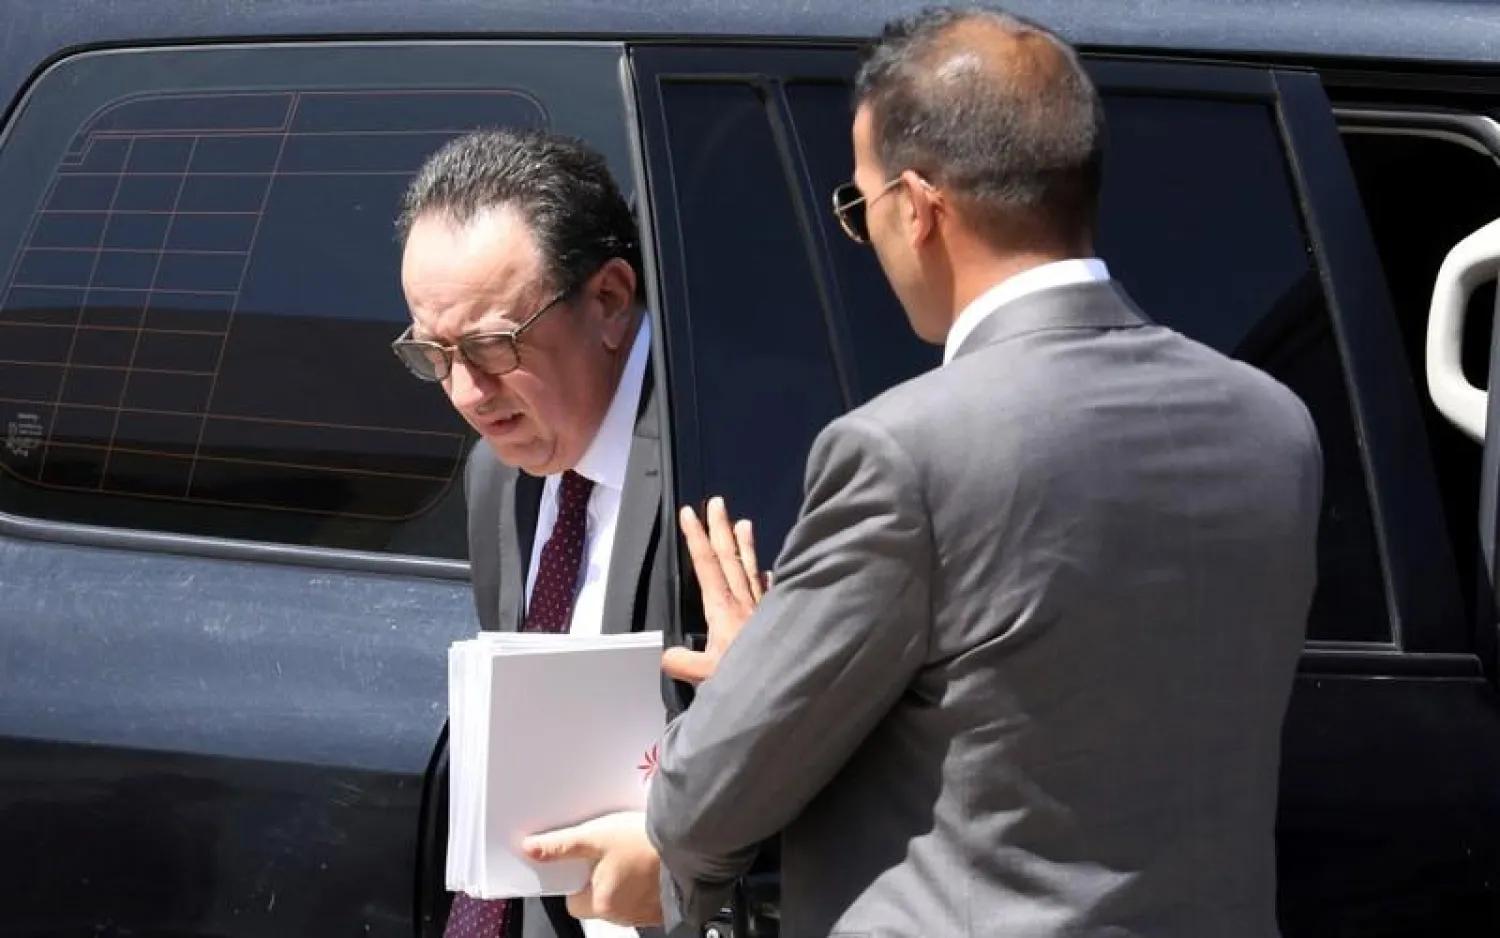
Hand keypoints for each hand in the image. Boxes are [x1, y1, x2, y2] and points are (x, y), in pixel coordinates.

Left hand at [522, 812, 663, 925]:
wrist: (688, 843)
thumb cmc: (646, 843)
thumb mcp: (596, 836)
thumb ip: (562, 845)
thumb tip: (532, 849)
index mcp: (601, 902)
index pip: (573, 901)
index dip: (575, 880)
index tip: (583, 862)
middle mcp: (621, 915)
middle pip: (597, 900)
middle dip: (600, 879)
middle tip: (610, 853)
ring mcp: (644, 913)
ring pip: (621, 899)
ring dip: (622, 881)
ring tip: (631, 854)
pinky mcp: (662, 907)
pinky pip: (644, 900)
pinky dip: (643, 886)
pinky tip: (647, 864)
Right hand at [662, 496, 767, 684]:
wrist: (788, 690)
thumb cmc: (747, 681)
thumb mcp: (704, 676)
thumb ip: (681, 662)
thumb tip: (667, 655)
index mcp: (724, 610)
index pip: (707, 565)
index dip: (697, 537)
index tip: (690, 513)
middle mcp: (745, 604)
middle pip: (730, 558)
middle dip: (720, 528)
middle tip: (717, 502)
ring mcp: (764, 611)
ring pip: (753, 570)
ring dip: (747, 545)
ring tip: (745, 522)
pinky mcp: (779, 622)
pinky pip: (772, 594)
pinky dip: (769, 581)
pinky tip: (772, 575)